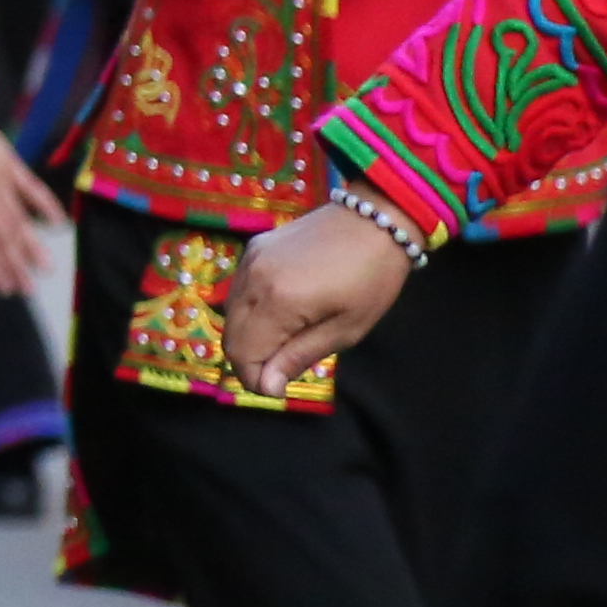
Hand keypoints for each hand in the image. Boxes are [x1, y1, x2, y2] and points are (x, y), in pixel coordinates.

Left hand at [0, 91, 68, 298]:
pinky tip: (59, 224)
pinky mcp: (11, 162)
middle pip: (2, 235)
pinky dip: (46, 206)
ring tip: (46, 268)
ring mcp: (0, 177)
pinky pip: (32, 188)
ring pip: (19, 218)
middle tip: (30, 291)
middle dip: (16, 265)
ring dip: (32, 244)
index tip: (6, 290)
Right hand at [225, 199, 415, 395]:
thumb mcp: (346, 329)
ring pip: (230, 314)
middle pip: (231, 336)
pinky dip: (249, 311)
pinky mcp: (254, 248)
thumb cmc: (372, 279)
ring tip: (282, 342)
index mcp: (278, 301)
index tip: (278, 389)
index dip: (255, 380)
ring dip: (248, 336)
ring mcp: (250, 259)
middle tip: (281, 371)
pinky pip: (238, 290)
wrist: (376, 217)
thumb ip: (300, 356)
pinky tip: (278, 313)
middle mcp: (253, 279)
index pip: (243, 354)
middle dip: (250, 361)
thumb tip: (267, 386)